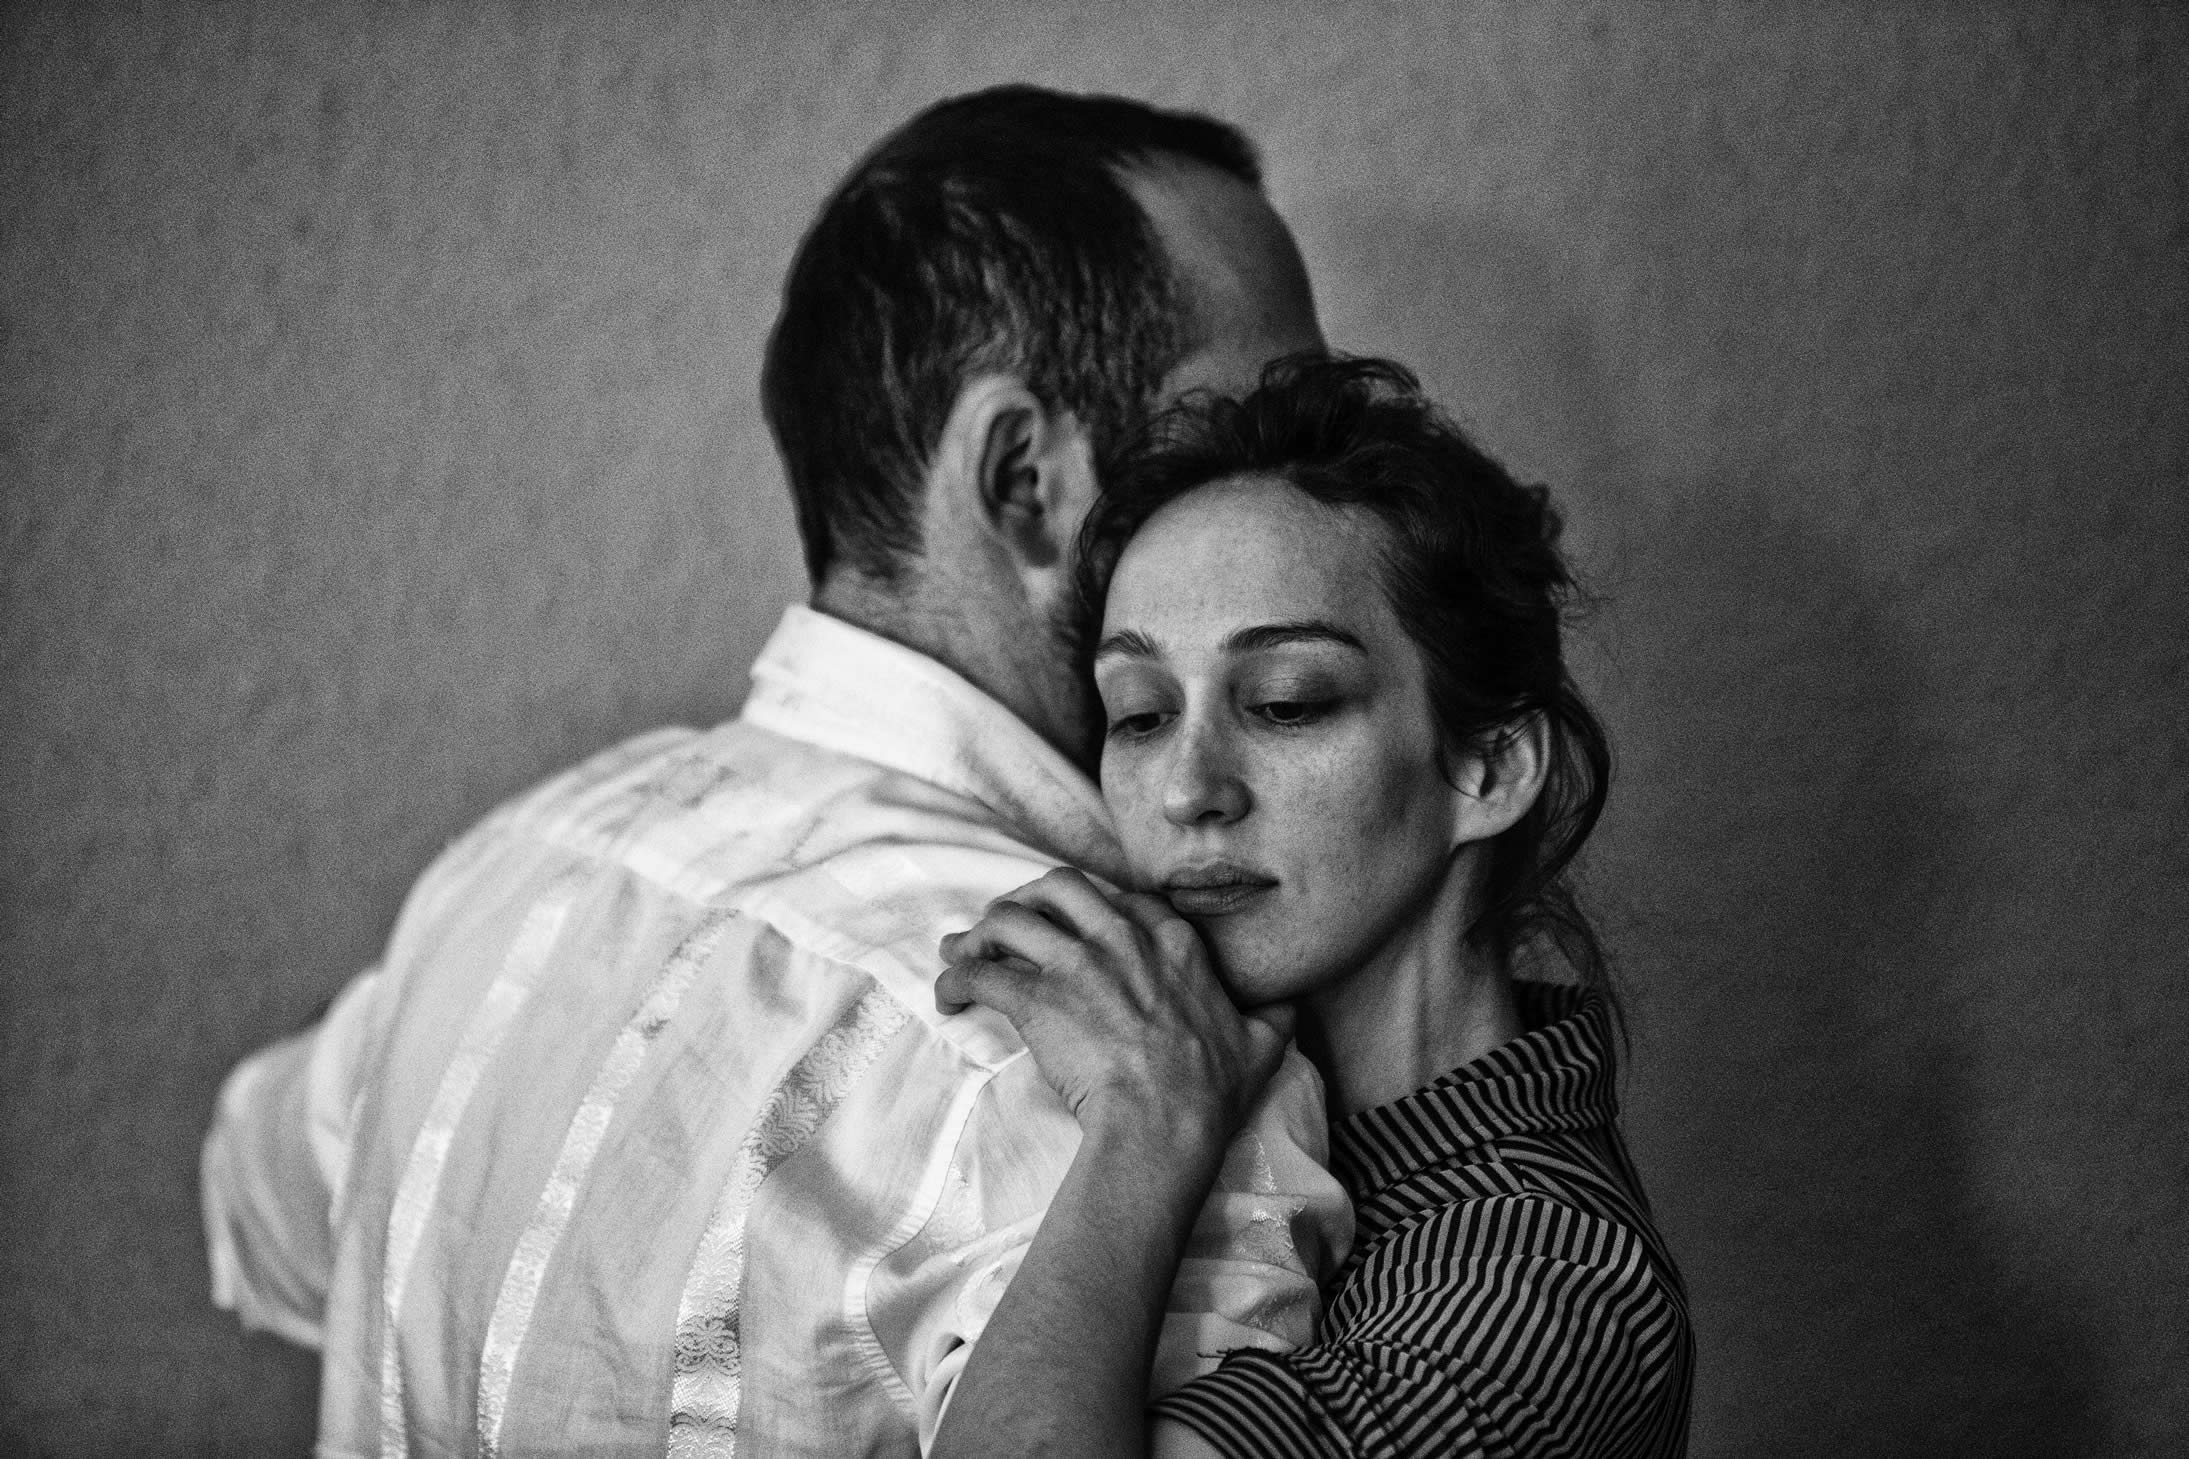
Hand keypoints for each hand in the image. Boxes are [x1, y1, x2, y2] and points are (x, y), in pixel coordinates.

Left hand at [935, 867, 1293, 1146]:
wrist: (1164, 1124)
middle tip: (1009, 925)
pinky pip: (980, 972)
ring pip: (1010, 919)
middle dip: (1028, 898)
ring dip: (980, 934)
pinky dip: (955, 979)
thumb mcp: (1262, 1046)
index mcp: (1172, 942)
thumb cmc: (1210, 1092)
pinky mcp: (1036, 998)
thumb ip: (1273, 1018)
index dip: (1092, 906)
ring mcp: (1075, 964)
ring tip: (963, 954)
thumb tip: (1289, 1009)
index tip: (1076, 926)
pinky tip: (947, 997)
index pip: (1123, 898)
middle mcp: (1120, 939)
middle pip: (1058, 886)